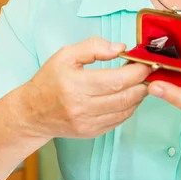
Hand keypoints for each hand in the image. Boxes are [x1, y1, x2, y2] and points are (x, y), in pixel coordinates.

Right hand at [21, 37, 150, 139]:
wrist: (32, 113)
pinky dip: (129, 107)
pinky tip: (128, 96)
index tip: (145, 62)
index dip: (137, 71)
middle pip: (125, 96)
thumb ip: (93, 46)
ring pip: (126, 110)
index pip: (117, 80)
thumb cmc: (49, 80)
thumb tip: (120, 48)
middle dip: (142, 83)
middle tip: (148, 72)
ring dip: (139, 96)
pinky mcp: (92, 133)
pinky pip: (119, 120)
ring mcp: (88, 123)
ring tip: (140, 83)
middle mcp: (82, 107)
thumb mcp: (66, 55)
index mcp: (75, 85)